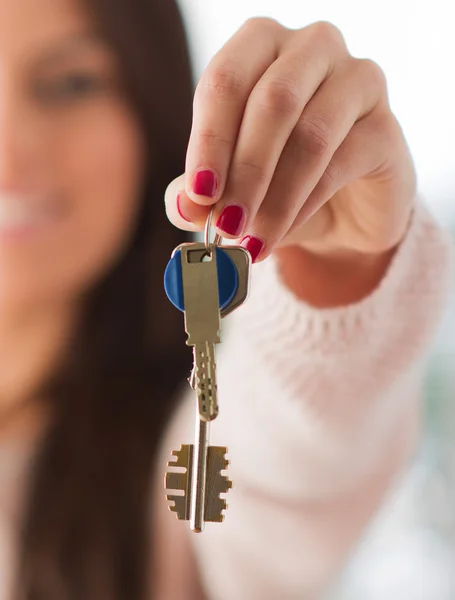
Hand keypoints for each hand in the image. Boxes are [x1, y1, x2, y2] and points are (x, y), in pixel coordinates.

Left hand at [165, 18, 415, 264]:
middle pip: (272, 103)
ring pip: (310, 136)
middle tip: (226, 226)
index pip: (226, 81)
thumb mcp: (232, 187)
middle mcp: (312, 48)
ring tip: (252, 242)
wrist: (343, 210)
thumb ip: (201, 191)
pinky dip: (305, 206)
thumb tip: (183, 206)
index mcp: (262, 46)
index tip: (198, 196)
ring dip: (275, 198)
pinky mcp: (387, 127)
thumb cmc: (280, 183)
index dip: (208, 141)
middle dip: (244, 172)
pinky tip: (282, 234)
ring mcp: (358, 81)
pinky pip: (342, 164)